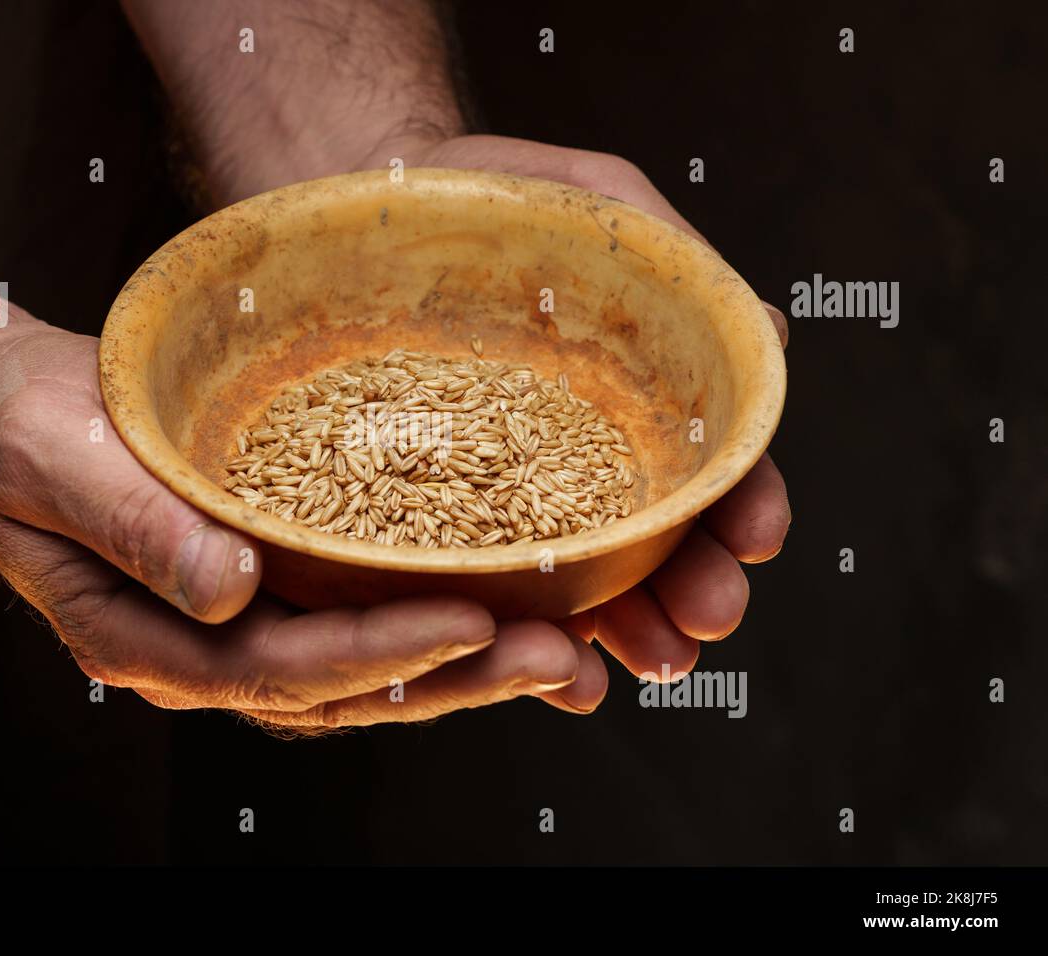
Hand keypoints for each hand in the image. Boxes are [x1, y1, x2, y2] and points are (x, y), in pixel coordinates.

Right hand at [0, 325, 589, 726]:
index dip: (377, 654)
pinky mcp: (264, 583)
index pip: (278, 666)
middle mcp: (202, 646)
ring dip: (466, 665)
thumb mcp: (54, 460)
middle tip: (559, 660)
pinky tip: (506, 605)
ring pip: (363, 668)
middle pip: (343, 688)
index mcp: (145, 637)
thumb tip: (229, 588)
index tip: (470, 625)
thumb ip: (135, 526)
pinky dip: (433, 620)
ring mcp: (235, 623)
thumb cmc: (15, 425)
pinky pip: (357, 617)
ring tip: (566, 651)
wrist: (0, 405)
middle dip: (456, 678)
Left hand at [386, 134, 791, 707]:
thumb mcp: (601, 209)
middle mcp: (586, 462)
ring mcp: (511, 499)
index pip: (708, 468)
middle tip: (705, 616)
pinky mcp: (439, 522)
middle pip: (654, 542)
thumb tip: (768, 335)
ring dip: (623, 628)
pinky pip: (485, 589)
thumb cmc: (496, 202)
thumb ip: (679, 267)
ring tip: (646, 658)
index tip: (756, 535)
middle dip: (690, 586)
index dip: (742, 505)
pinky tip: (548, 666)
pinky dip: (522, 635)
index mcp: (640, 401)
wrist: (369, 204)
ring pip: (581, 585)